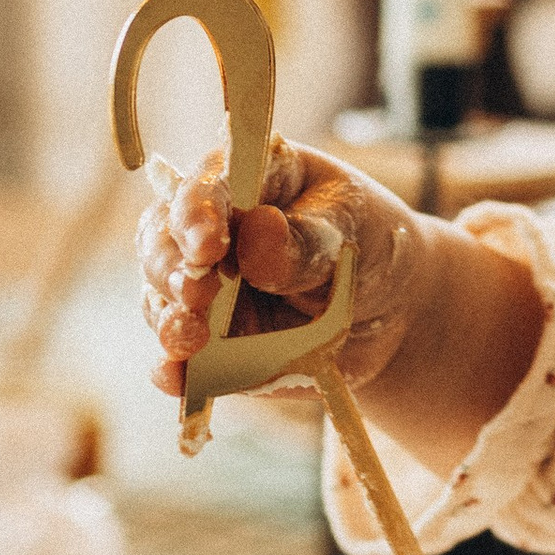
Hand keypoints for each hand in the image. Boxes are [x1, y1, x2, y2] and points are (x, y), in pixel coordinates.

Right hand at [136, 137, 435, 401]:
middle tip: (197, 293)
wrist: (393, 310)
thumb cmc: (369, 245)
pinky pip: (180, 358)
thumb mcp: (354, 228)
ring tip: (189, 338)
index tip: (207, 244)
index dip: (196, 212)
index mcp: (245, 178)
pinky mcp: (210, 345)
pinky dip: (174, 369)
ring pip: (162, 298)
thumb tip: (258, 233)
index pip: (205, 185)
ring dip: (168, 319)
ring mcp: (203, 290)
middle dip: (172, 268)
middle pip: (163, 240)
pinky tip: (175, 376)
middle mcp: (209, 231)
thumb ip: (309, 238)